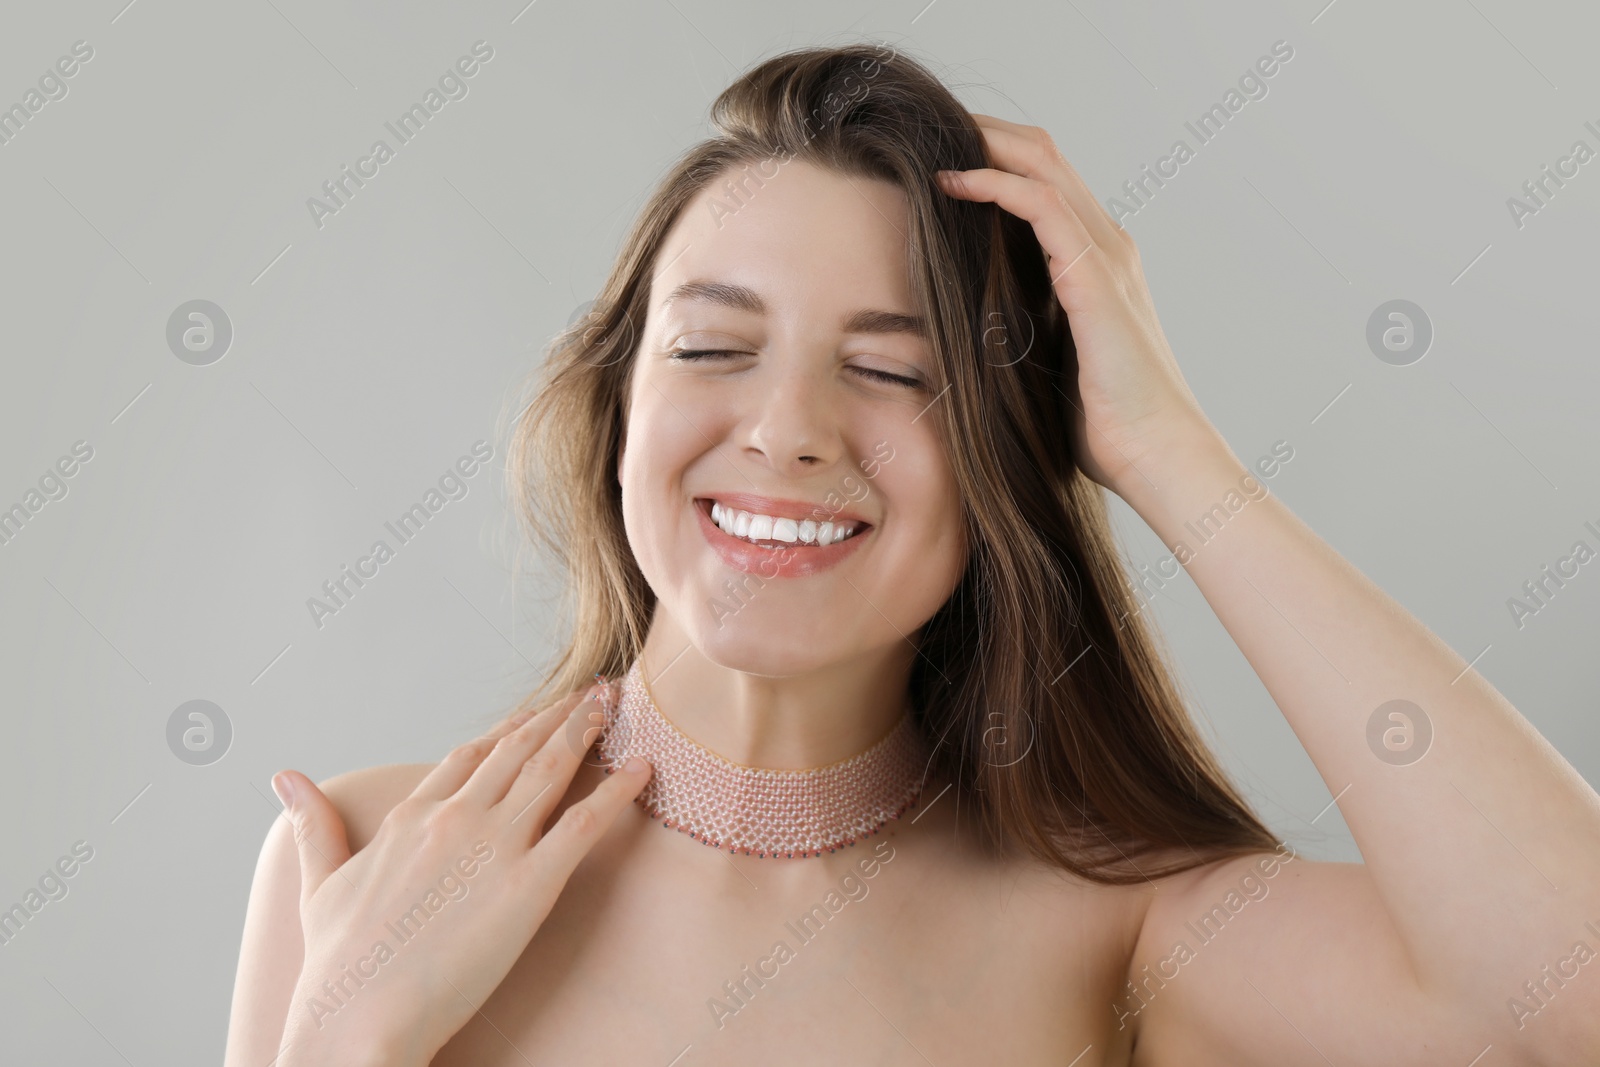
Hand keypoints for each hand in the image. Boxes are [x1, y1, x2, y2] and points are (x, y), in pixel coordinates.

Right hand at [270, 682, 649, 1065]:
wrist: (356, 1019)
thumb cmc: (339, 967)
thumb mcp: (320, 883)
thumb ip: (314, 824)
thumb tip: (284, 777)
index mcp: (411, 816)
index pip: (469, 755)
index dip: (508, 730)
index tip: (535, 714)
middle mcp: (455, 817)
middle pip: (518, 749)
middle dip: (560, 716)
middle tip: (596, 691)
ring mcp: (493, 846)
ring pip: (551, 770)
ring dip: (587, 732)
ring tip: (616, 706)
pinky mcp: (528, 885)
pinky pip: (584, 824)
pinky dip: (617, 792)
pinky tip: (642, 770)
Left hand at [935, 114, 1217, 495]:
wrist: (1156, 456)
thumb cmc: (1106, 427)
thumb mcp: (1051, 362)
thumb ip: (1025, 329)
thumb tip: (969, 331)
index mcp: (1098, 264)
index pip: (1047, 183)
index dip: (998, 157)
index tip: (941, 157)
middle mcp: (1108, 248)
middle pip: (1045, 157)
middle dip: (986, 134)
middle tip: (929, 129)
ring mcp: (1106, 258)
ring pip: (1043, 167)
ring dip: (985, 143)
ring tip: (933, 136)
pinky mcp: (1096, 279)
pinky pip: (1043, 206)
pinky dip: (996, 183)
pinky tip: (953, 181)